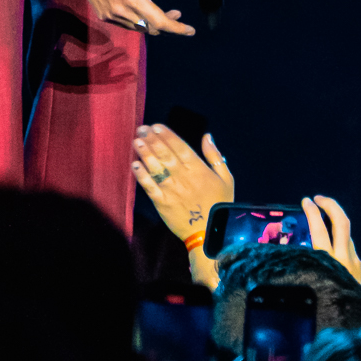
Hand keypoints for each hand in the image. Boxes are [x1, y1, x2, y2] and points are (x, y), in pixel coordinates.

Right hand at [64, 0, 193, 36]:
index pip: (159, 22)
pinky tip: (139, 8)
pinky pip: (124, 23)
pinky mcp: (101, 12)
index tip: (190, 30)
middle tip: (177, 13)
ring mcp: (108, 13)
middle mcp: (120, 10)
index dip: (177, 28)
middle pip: (149, 28)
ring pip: (136, 27)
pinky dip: (136, 20)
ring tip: (160, 11)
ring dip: (150, 23)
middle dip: (166, 25)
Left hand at [132, 123, 232, 238]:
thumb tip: (207, 136)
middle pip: (165, 154)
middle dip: (152, 139)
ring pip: (156, 167)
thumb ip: (214, 156)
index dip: (167, 135)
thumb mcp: (226, 178)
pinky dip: (142, 175)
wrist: (210, 233)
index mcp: (198, 169)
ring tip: (137, 142)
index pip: (180, 146)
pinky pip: (150, 186)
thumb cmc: (219, 205)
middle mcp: (183, 177)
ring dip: (145, 153)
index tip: (156, 126)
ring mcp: (171, 189)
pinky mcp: (162, 203)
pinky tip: (135, 165)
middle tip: (142, 129)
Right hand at [301, 194, 360, 321]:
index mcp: (331, 263)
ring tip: (321, 219)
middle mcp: (346, 259)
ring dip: (334, 223)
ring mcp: (356, 263)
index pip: (321, 230)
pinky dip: (339, 242)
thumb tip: (293, 265)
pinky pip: (349, 250)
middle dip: (330, 205)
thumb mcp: (317, 290)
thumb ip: (310, 273)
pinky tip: (330, 249)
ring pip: (346, 235)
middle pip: (341, 222)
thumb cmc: (335, 313)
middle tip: (317, 198)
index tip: (306, 201)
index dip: (313, 213)